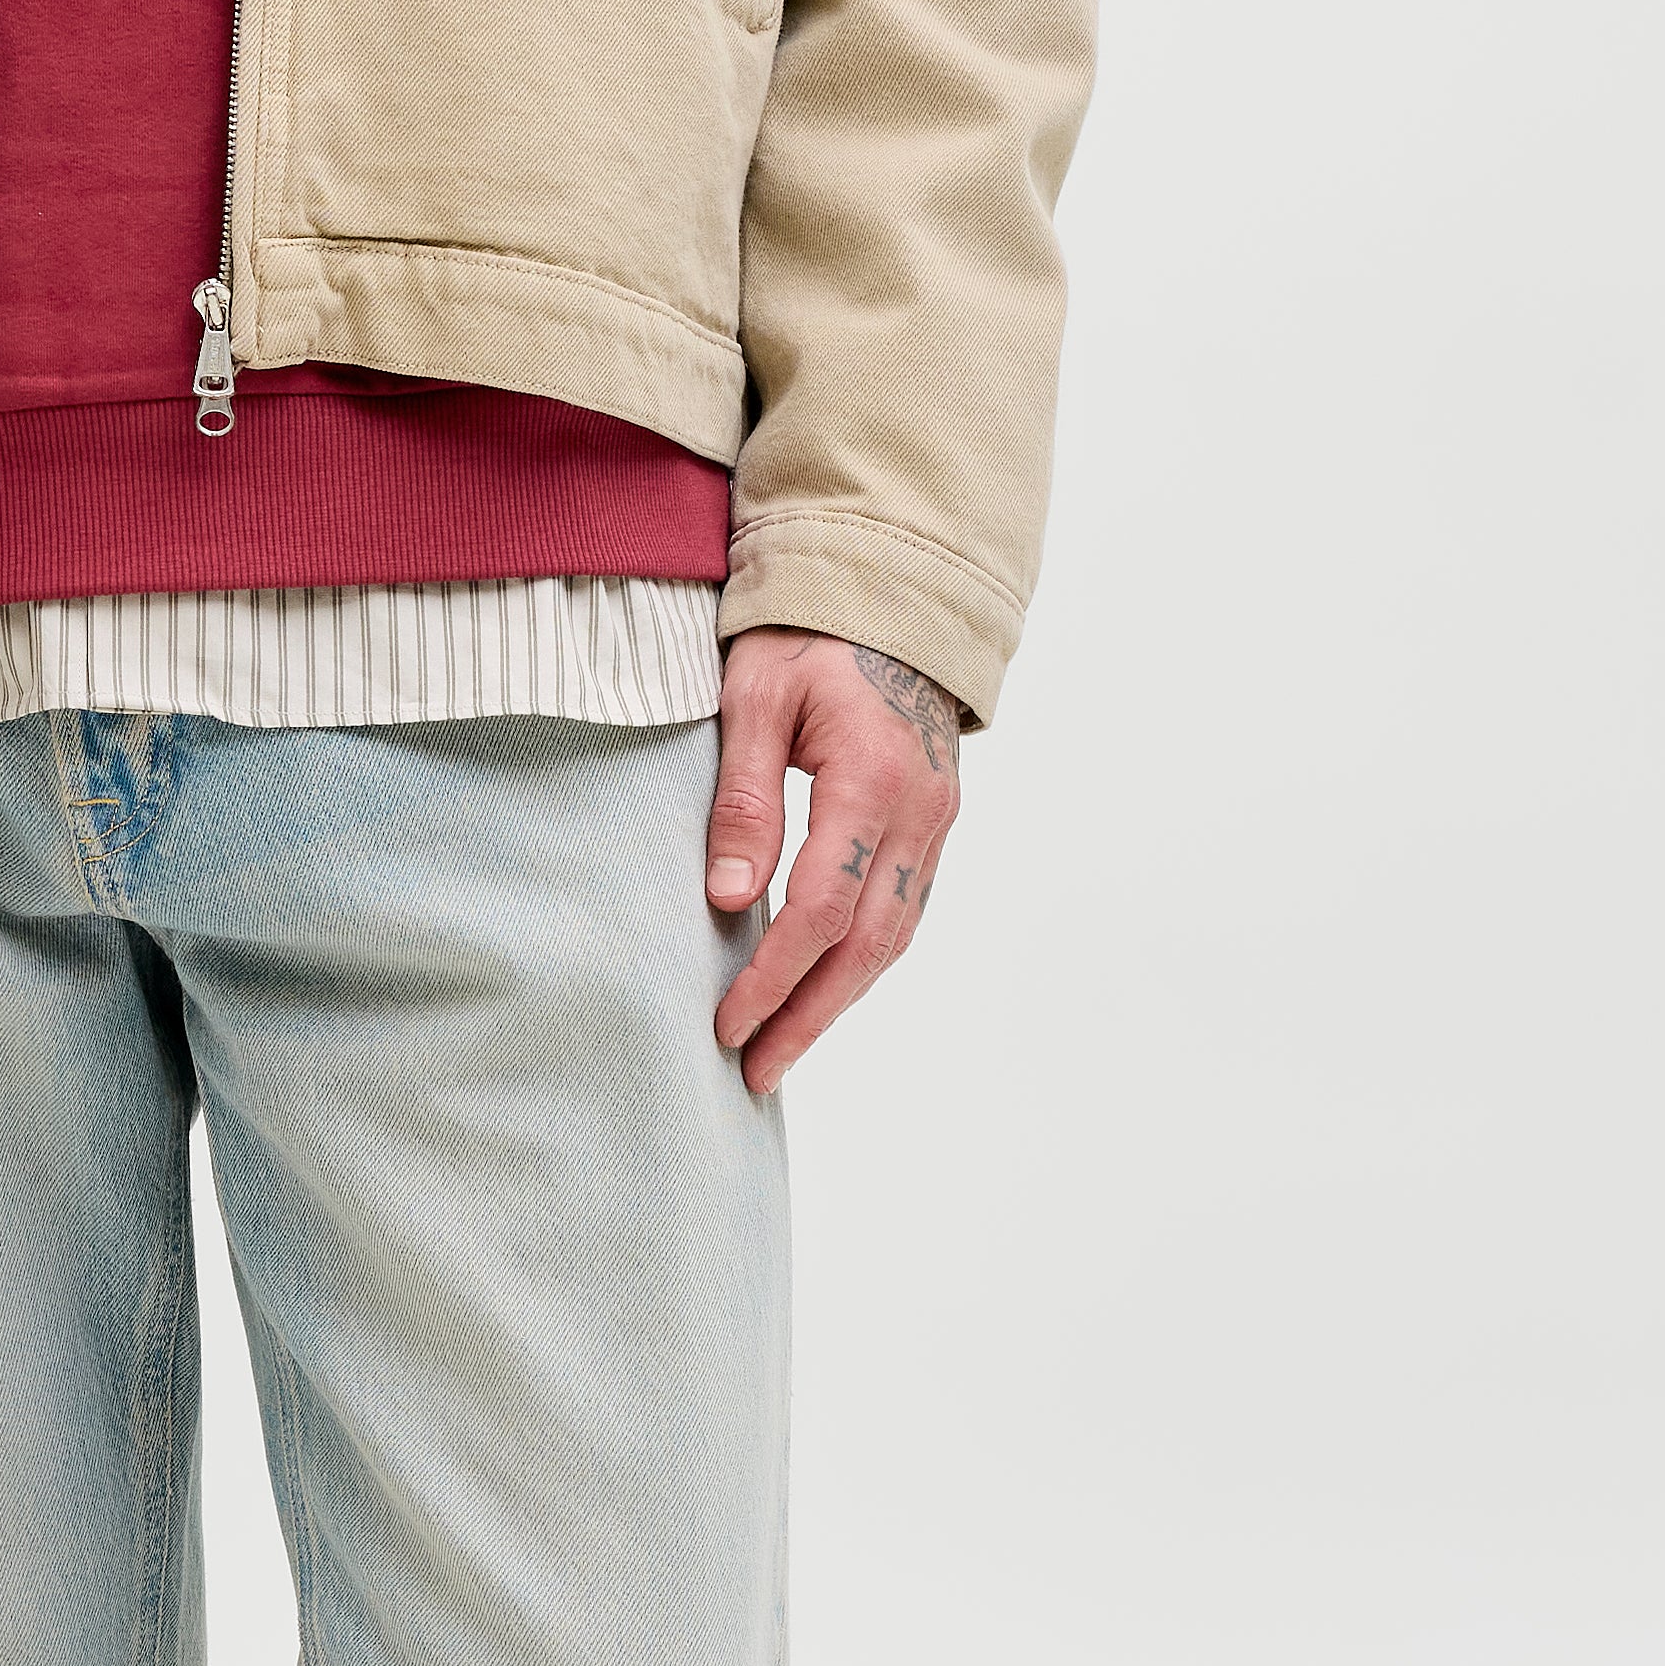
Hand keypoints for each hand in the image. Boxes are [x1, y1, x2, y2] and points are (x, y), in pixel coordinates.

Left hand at [704, 630, 964, 1096]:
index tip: (727, 1022)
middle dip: (809, 1016)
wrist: (890, 594)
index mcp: (873, 778)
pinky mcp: (935, 825)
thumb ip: (743, 798)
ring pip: (894, 938)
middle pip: (868, 945)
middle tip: (754, 1071)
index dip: (773, 976)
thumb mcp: (755, 698)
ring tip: (782, 1048)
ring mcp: (937, 822)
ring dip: (838, 1001)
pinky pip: (904, 911)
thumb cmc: (810, 637)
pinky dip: (863, 960)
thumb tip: (726, 898)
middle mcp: (920, 812)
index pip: (821, 907)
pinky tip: (821, 989)